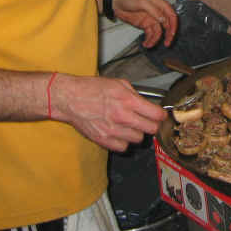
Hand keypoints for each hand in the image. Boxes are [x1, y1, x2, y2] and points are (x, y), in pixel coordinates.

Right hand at [50, 73, 167, 151]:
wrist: (70, 98)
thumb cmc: (91, 89)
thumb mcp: (118, 83)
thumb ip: (135, 94)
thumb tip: (147, 104)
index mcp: (128, 100)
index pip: (156, 114)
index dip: (161, 115)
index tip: (160, 115)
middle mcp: (122, 116)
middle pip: (151, 129)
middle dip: (151, 125)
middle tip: (147, 121)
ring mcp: (113, 130)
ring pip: (138, 139)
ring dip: (136, 133)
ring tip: (129, 125)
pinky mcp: (103, 140)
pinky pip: (123, 147)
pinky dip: (123, 142)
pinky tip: (119, 133)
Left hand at [112, 0, 177, 47]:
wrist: (116, 3)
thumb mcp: (142, 2)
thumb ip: (154, 11)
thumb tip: (163, 19)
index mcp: (160, 4)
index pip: (171, 15)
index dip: (173, 25)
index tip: (172, 34)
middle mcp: (157, 12)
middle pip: (167, 25)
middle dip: (168, 35)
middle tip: (167, 43)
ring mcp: (151, 19)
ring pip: (158, 32)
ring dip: (155, 40)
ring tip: (150, 45)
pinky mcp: (145, 25)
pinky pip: (150, 34)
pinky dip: (149, 40)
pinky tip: (146, 43)